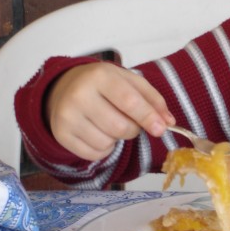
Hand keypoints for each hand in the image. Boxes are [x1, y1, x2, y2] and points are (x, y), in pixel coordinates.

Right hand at [46, 62, 174, 161]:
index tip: (162, 129)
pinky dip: (104, 148)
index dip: (148, 117)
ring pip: (107, 143)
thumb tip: (169, 122)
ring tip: (110, 123)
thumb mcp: (130, 81)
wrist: (65, 87)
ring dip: (117, 139)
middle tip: (129, 120)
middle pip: (120, 127)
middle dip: (133, 129)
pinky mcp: (61, 134)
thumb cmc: (104, 84)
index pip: (129, 101)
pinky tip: (98, 132)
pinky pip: (94, 154)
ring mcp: (66, 116)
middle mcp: (79, 95)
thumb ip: (153, 99)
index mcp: (100, 76)